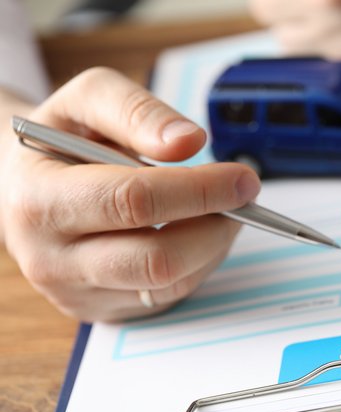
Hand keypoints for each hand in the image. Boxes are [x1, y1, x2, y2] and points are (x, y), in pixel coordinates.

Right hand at [0, 68, 260, 320]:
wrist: (24, 186)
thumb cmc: (61, 140)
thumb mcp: (86, 101)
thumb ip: (137, 111)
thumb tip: (189, 142)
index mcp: (39, 200)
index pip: (131, 202)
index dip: (198, 190)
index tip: (242, 177)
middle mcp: (51, 259)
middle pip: (156, 260)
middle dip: (215, 226)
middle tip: (245, 196)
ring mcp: (77, 293)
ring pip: (169, 284)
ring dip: (214, 245)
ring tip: (224, 209)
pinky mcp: (102, 310)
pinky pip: (168, 296)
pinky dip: (200, 262)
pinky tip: (201, 231)